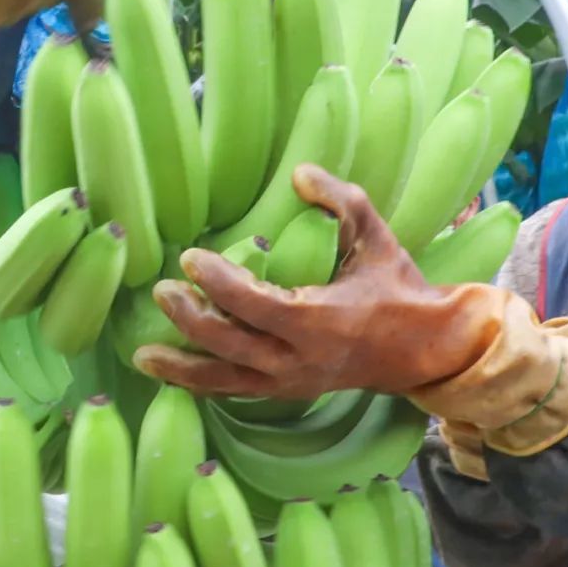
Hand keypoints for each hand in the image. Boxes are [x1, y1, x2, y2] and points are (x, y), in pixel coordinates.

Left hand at [134, 166, 499, 399]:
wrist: (424, 349)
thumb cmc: (398, 288)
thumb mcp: (377, 239)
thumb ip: (343, 201)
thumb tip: (300, 174)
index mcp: (322, 322)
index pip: (257, 305)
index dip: (219, 283)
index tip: (191, 259)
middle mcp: (301, 361)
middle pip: (231, 345)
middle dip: (191, 320)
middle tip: (163, 291)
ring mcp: (292, 383)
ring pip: (226, 381)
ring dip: (182, 368)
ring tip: (143, 354)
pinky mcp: (286, 393)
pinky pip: (236, 391)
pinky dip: (202, 384)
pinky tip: (172, 373)